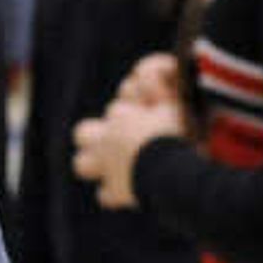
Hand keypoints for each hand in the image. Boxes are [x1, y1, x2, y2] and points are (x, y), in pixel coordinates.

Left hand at [72, 66, 190, 211]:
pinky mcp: (116, 193)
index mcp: (122, 116)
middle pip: (82, 132)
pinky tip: (128, 192)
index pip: (117, 109)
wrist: (172, 171)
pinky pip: (106, 196)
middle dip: (94, 136)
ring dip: (94, 164)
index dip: (131, 111)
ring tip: (113, 167)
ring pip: (82, 164)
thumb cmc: (180, 134)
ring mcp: (107, 167)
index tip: (148, 114)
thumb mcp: (180, 103)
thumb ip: (167, 84)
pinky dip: (114, 194)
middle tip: (114, 140)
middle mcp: (108, 140)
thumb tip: (168, 67)